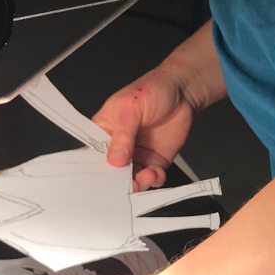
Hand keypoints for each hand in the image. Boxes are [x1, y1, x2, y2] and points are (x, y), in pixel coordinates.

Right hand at [94, 68, 195, 189]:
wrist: (182, 92)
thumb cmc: (151, 90)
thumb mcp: (130, 108)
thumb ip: (123, 134)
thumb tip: (115, 158)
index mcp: (103, 131)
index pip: (93, 155)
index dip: (95, 169)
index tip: (100, 179)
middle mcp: (118, 147)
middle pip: (111, 173)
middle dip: (117, 182)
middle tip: (124, 183)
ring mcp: (136, 156)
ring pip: (130, 180)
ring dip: (136, 183)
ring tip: (144, 175)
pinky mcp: (154, 161)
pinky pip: (150, 178)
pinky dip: (153, 181)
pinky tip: (155, 173)